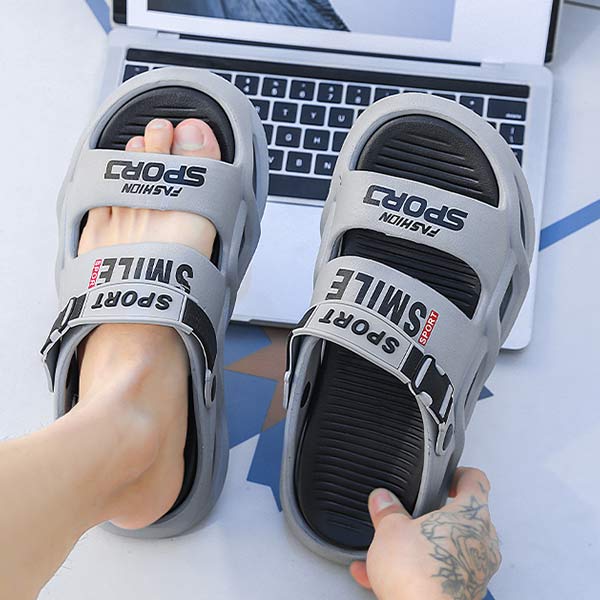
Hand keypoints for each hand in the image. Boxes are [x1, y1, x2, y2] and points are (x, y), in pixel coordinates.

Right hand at [350, 468, 500, 599]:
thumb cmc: (421, 573)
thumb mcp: (390, 529)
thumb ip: (387, 511)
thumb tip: (383, 500)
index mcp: (470, 514)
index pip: (476, 481)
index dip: (461, 475)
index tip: (449, 476)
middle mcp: (481, 542)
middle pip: (464, 518)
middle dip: (438, 517)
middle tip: (416, 514)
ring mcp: (475, 570)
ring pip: (450, 549)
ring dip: (425, 547)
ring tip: (392, 550)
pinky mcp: (464, 594)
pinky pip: (440, 575)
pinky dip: (416, 572)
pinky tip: (383, 575)